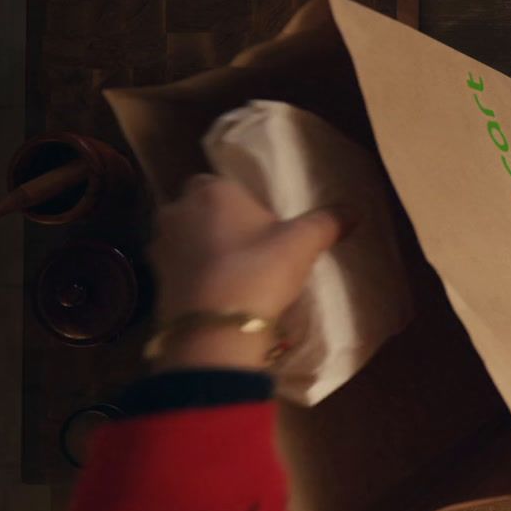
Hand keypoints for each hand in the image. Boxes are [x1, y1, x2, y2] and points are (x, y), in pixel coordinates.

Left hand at [148, 174, 349, 370]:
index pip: (218, 182)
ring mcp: (161, 247)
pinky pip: (178, 269)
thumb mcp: (303, 243)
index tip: (258, 221)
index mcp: (212, 190)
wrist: (215, 328)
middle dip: (215, 222)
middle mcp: (178, 211)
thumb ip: (327, 222)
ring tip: (232, 272)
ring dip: (201, 249)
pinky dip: (193, 276)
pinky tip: (217, 293)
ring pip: (184, 239)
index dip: (237, 200)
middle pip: (197, 209)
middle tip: (247, 245)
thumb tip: (355, 211)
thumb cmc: (258, 269)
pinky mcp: (155, 281)